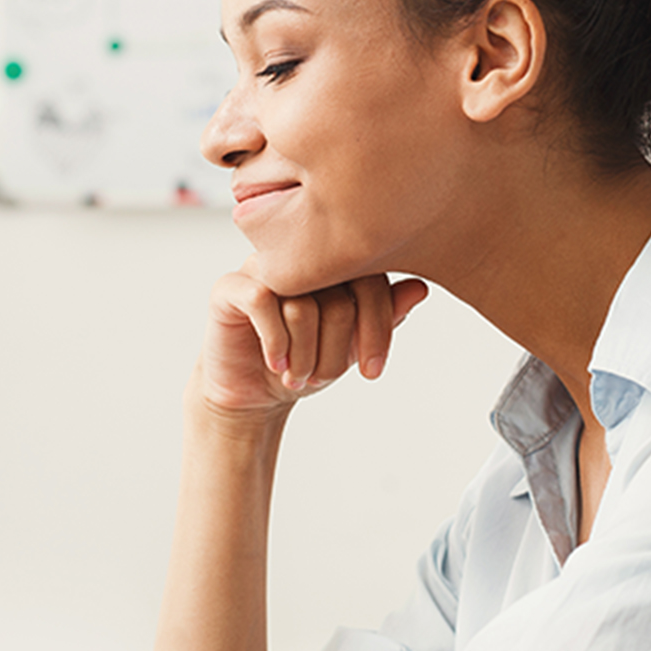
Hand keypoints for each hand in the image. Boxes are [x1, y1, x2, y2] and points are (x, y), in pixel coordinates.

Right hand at [193, 260, 428, 422]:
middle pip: (339, 294)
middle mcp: (300, 258)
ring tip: (296, 375)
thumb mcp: (352, 347)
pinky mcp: (230, 286)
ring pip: (303, 305)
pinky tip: (276, 362)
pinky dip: (275, 342)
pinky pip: (262, 303)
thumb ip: (383, 317)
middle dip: (337, 349)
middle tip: (321, 377)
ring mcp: (264, 267)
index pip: (372, 280)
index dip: (378, 328)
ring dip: (304, 354)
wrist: (251, 392)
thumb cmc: (304, 361)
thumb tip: (420, 288)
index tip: (373, 371)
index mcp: (334, 263)